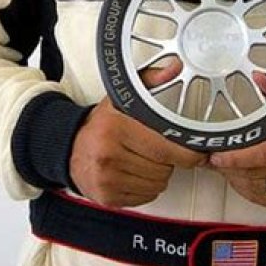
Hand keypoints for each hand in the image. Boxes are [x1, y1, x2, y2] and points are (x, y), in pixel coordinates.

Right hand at [69, 60, 206, 207]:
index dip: (187, 152)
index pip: (165, 147)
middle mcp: (109, 153)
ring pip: (157, 184)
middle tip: (154, 148)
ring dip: (158, 174)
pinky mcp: (107, 197)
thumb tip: (174, 68)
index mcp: (117, 126)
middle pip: (164, 168)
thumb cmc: (103, 124)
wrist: (70, 147)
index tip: (195, 151)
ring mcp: (107, 178)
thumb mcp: (124, 97)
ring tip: (143, 159)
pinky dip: (146, 187)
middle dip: (168, 160)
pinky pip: (146, 197)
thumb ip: (151, 81)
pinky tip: (134, 172)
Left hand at [208, 102, 265, 210]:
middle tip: (215, 160)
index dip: (238, 156)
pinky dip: (248, 191)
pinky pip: (265, 201)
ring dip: (237, 179)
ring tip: (226, 168)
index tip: (218, 154)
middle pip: (258, 172)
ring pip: (258, 188)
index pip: (265, 153)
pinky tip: (241, 180)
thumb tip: (258, 77)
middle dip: (232, 167)